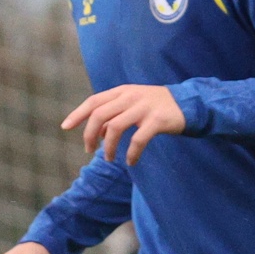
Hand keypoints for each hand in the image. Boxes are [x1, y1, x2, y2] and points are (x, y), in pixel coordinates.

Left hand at [62, 84, 185, 164]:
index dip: (78, 114)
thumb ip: (115, 113)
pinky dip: (131, 153)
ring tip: (109, 159)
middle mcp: (130, 97)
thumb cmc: (157, 106)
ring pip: (114, 128)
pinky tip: (131, 162)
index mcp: (122, 92)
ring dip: (108, 147)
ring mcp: (143, 107)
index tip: (65, 127)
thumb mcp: (133, 103)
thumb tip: (97, 132)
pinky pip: (137, 140)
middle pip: (99, 114)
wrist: (189, 103)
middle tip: (89, 150)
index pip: (94, 101)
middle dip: (89, 135)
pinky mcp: (156, 120)